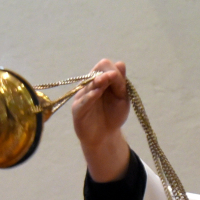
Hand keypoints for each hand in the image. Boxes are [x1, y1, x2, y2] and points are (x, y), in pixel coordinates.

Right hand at [71, 59, 130, 181]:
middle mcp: (89, 86)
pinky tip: (97, 93)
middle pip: (96, 71)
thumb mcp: (122, 99)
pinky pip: (83, 101)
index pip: (104, 66)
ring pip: (89, 84)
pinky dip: (90, 96)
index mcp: (101, 81)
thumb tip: (121, 63)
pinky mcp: (77, 110)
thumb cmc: (113, 116)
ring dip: (98, 82)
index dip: (113, 70)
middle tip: (114, 77)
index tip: (120, 79)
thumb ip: (121, 83)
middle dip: (106, 73)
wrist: (105, 136)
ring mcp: (82, 97)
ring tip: (106, 80)